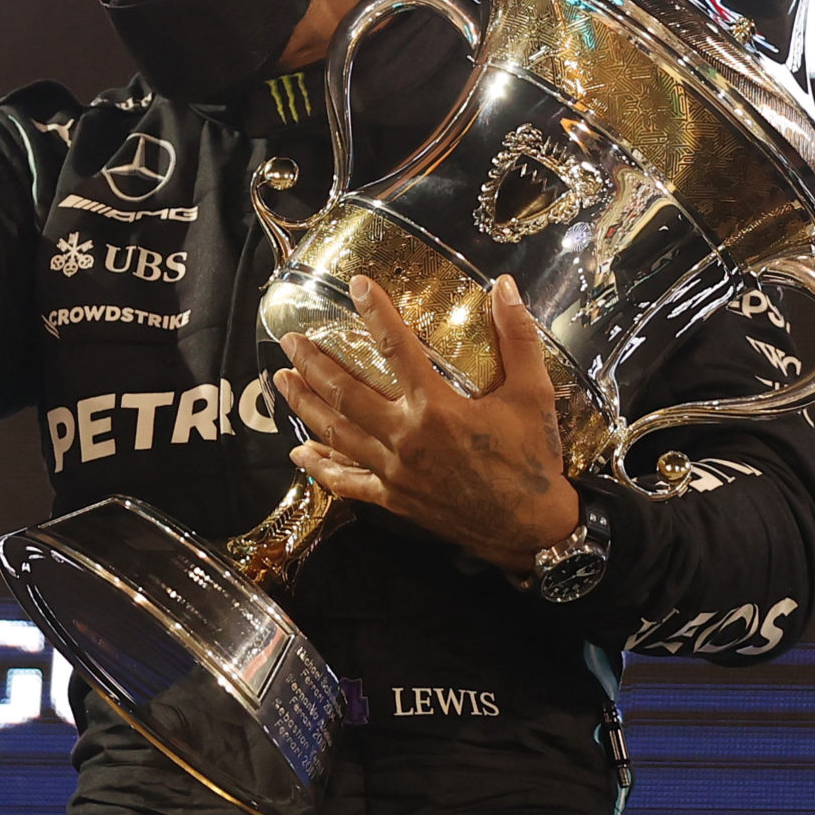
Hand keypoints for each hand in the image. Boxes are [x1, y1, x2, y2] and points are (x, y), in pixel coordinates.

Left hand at [272, 273, 578, 572]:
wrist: (532, 529)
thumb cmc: (532, 460)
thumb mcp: (532, 394)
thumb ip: (518, 337)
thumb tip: (506, 286)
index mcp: (437, 408)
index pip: (397, 349)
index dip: (375, 314)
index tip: (356, 285)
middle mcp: (405, 437)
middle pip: (345, 392)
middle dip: (312, 363)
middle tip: (289, 340)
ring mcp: (394, 471)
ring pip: (335, 432)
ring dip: (304, 404)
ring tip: (281, 380)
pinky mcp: (392, 498)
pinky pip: (347, 482)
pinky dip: (321, 468)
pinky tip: (300, 455)